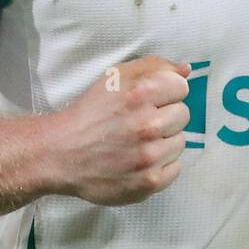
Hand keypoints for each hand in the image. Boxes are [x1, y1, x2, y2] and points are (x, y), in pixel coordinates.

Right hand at [47, 55, 191, 204]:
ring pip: (180, 142)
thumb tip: (186, 70)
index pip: (181, 87)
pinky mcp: (149, 182)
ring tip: (138, 143)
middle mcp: (147, 125)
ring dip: (164, 141)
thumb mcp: (115, 77)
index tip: (148, 101)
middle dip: (165, 116)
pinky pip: (175, 169)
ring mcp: (149, 156)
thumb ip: (154, 67)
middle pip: (183, 115)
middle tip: (140, 123)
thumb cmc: (90, 112)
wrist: (61, 153)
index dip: (165, 92)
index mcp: (140, 93)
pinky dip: (161, 165)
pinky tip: (140, 161)